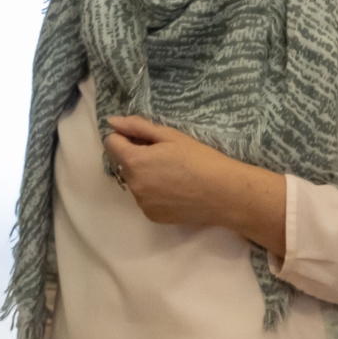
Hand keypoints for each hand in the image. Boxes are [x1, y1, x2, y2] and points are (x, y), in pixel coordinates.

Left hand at [104, 115, 286, 256]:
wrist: (226, 193)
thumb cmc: (201, 159)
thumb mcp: (170, 136)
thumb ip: (137, 127)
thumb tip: (112, 122)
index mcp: (134, 162)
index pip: (111, 144)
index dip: (125, 137)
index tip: (143, 138)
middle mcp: (132, 185)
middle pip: (122, 164)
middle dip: (136, 156)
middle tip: (164, 155)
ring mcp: (141, 203)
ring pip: (134, 182)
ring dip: (144, 175)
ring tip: (173, 173)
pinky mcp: (152, 216)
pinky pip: (145, 199)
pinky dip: (154, 192)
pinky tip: (175, 189)